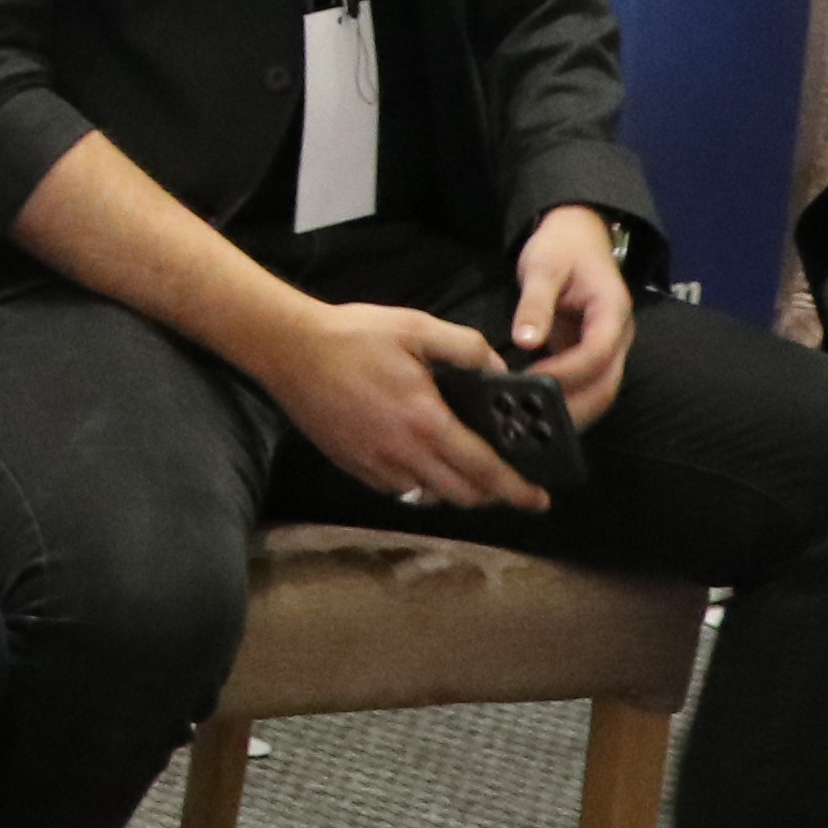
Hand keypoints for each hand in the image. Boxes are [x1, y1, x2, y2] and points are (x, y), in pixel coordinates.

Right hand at [258, 295, 545, 510]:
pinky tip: (421, 459)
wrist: (288, 350)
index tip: (539, 500)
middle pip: (461, 494)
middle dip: (492, 495)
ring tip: (467, 470)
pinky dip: (419, 483)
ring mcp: (375, 464)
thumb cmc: (352, 336)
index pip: (483, 469)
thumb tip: (497, 368)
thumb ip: (466, 347)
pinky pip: (398, 488)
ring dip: (455, 490)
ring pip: (429, 495)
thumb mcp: (417, 327)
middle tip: (509, 484)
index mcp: (425, 420)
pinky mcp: (354, 466)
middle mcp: (402, 452)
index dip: (516, 489)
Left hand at [507, 207, 637, 426]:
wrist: (578, 237)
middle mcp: (617, 336)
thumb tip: (524, 342)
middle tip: (530, 420)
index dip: (566, 373)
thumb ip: (535, 303)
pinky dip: (566, 402)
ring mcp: (608, 349)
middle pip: (605, 384)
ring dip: (571, 411)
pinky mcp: (592, 356)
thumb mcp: (544, 265)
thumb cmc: (561, 247)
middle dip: (572, 406)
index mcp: (611, 311)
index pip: (596, 353)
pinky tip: (536, 413)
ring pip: (599, 392)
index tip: (529, 382)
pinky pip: (586, 386)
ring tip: (532, 424)